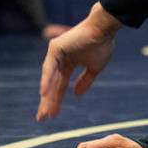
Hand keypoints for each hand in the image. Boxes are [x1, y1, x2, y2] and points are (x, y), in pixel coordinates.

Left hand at [37, 3, 119, 120]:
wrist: (104, 29)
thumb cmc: (102, 45)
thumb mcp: (95, 68)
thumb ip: (85, 81)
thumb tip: (76, 95)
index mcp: (71, 64)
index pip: (61, 85)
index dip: (57, 100)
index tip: (53, 115)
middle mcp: (61, 60)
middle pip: (53, 84)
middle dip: (48, 101)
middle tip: (43, 118)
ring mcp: (56, 54)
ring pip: (50, 78)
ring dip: (47, 95)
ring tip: (44, 111)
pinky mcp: (55, 48)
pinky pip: (49, 67)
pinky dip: (47, 80)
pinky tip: (44, 93)